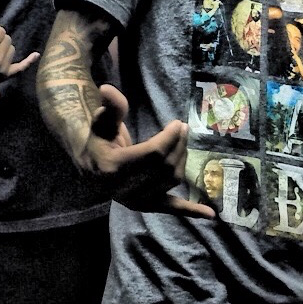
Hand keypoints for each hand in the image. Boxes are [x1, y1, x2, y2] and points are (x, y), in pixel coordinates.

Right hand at [80, 83, 214, 218]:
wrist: (92, 168)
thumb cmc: (99, 141)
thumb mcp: (101, 122)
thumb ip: (110, 107)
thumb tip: (107, 89)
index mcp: (113, 167)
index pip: (152, 153)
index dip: (169, 138)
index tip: (177, 124)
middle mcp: (125, 188)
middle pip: (165, 166)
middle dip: (178, 145)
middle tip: (184, 128)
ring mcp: (137, 200)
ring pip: (171, 180)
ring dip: (183, 160)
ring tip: (184, 142)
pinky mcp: (147, 206)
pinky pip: (171, 208)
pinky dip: (190, 210)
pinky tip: (210, 215)